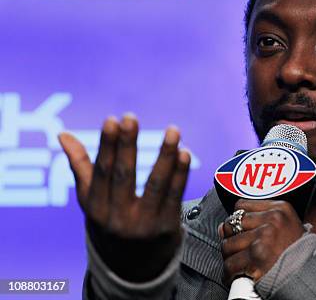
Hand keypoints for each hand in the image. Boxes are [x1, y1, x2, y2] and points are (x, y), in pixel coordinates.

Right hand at [58, 114, 190, 281]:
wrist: (134, 267)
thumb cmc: (110, 221)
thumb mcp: (92, 200)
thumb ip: (81, 166)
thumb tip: (63, 134)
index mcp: (96, 208)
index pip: (102, 172)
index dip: (107, 146)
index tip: (112, 120)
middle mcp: (117, 217)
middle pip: (124, 176)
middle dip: (128, 145)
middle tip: (131, 118)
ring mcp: (143, 224)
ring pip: (155, 184)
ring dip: (165, 155)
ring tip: (173, 130)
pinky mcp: (167, 228)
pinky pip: (175, 196)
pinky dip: (180, 174)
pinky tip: (184, 153)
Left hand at [219, 199, 304, 285]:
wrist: (309, 274)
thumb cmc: (296, 251)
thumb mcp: (285, 224)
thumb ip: (255, 220)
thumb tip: (222, 226)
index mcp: (280, 208)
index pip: (242, 206)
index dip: (239, 221)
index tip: (244, 231)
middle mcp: (272, 220)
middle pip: (231, 224)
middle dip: (231, 239)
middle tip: (240, 249)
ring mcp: (264, 238)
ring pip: (227, 245)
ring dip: (230, 256)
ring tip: (240, 262)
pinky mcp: (256, 257)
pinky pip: (230, 264)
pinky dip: (230, 272)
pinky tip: (238, 274)